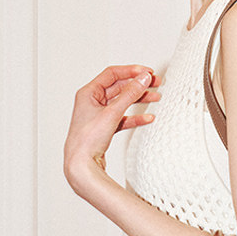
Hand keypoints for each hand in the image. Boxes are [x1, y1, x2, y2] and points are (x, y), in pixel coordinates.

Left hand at [64, 65, 159, 198]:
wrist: (81, 164)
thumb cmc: (86, 140)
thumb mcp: (112, 113)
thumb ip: (130, 94)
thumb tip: (143, 79)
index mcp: (88, 93)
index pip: (112, 74)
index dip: (131, 71)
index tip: (147, 73)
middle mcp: (92, 101)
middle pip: (119, 87)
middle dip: (138, 85)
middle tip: (155, 83)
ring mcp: (99, 115)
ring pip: (123, 102)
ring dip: (139, 99)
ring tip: (155, 97)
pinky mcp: (105, 127)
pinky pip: (123, 117)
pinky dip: (135, 117)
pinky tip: (147, 118)